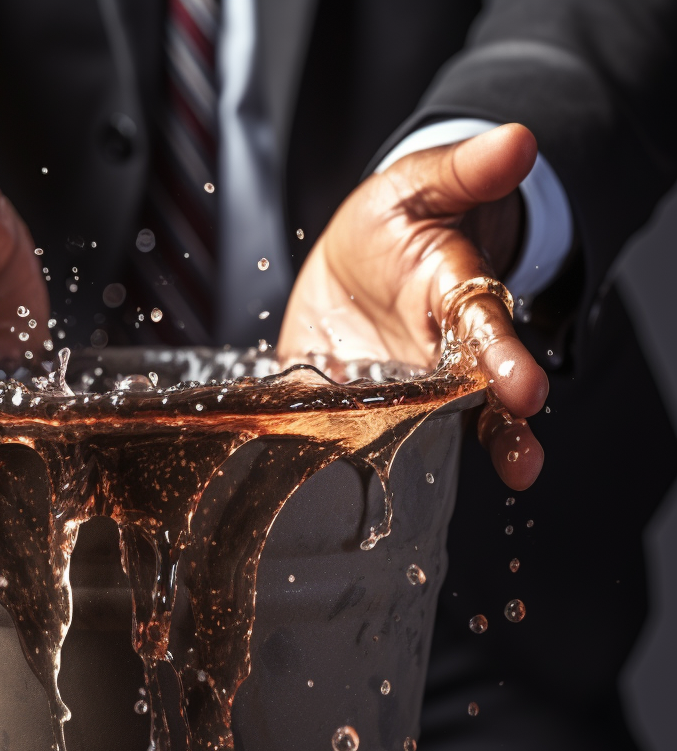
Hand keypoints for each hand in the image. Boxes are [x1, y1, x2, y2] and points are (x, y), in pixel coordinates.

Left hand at [277, 123, 549, 489]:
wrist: (353, 256)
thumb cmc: (395, 221)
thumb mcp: (420, 185)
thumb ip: (464, 171)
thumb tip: (517, 140)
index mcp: (455, 297)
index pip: (487, 330)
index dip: (506, 359)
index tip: (526, 389)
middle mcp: (438, 354)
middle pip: (478, 397)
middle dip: (503, 429)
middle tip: (522, 462)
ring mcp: (402, 386)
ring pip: (431, 428)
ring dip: (443, 456)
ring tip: (451, 489)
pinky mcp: (359, 403)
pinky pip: (358, 433)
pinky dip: (353, 456)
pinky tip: (346, 481)